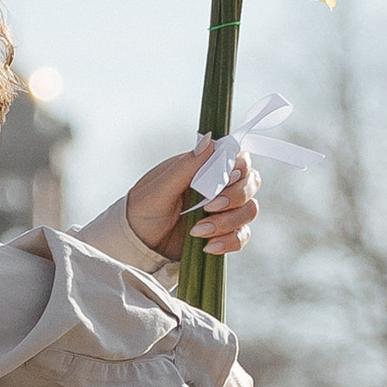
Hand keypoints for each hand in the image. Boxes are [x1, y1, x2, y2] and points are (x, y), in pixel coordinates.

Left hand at [124, 143, 260, 267]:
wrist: (135, 243)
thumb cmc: (143, 208)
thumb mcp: (161, 187)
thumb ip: (187, 166)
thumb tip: (209, 139)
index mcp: (205, 167)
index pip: (240, 159)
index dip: (240, 169)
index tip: (224, 181)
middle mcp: (219, 186)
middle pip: (252, 183)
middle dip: (234, 197)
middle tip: (208, 207)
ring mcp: (223, 210)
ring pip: (249, 210)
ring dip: (228, 222)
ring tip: (197, 231)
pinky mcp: (223, 233)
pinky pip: (241, 236)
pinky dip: (229, 242)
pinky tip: (208, 246)